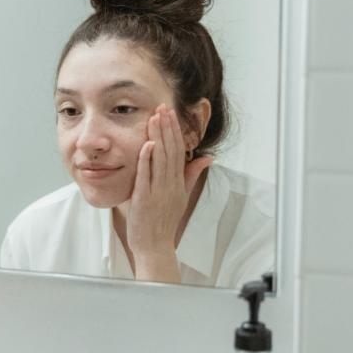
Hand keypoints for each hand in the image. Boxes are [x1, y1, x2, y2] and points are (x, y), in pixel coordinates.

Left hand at [127, 105, 211, 282]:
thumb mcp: (182, 196)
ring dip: (158, 137)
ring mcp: (158, 192)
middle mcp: (171, 186)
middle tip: (163, 107)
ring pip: (160, 159)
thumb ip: (192, 175)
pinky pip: (146, 176)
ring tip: (155, 118)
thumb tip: (207, 158)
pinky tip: (147, 144)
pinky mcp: (144, 199)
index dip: (175, 131)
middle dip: (167, 128)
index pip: (179, 151)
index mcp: (179, 184)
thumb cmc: (164, 222)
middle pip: (171, 151)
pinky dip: (147, 159)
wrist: (155, 246)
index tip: (171, 113)